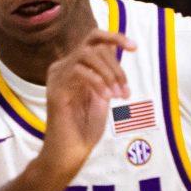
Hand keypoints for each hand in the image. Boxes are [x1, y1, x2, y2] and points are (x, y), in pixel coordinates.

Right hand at [39, 30, 134, 178]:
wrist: (71, 153)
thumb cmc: (86, 128)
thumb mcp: (103, 94)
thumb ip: (107, 74)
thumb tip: (118, 53)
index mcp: (73, 67)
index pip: (93, 39)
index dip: (115, 37)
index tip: (134, 47)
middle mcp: (62, 67)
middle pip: (92, 44)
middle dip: (115, 64)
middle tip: (125, 90)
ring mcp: (57, 77)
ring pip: (86, 54)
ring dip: (108, 73)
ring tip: (117, 95)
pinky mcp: (55, 89)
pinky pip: (80, 71)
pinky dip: (98, 82)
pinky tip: (106, 98)